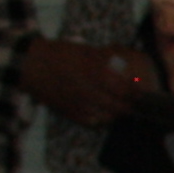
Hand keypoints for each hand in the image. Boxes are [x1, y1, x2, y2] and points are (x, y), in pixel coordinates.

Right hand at [23, 36, 152, 125]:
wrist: (29, 66)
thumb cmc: (58, 54)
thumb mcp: (85, 50)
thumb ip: (105, 59)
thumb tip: (125, 62)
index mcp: (95, 73)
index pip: (125, 89)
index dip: (137, 93)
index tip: (144, 92)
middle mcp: (89, 91)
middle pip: (120, 106)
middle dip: (131, 106)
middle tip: (137, 103)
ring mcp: (80, 105)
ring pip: (108, 116)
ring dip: (118, 112)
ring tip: (122, 107)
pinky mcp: (70, 113)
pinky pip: (93, 121)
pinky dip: (102, 118)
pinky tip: (105, 112)